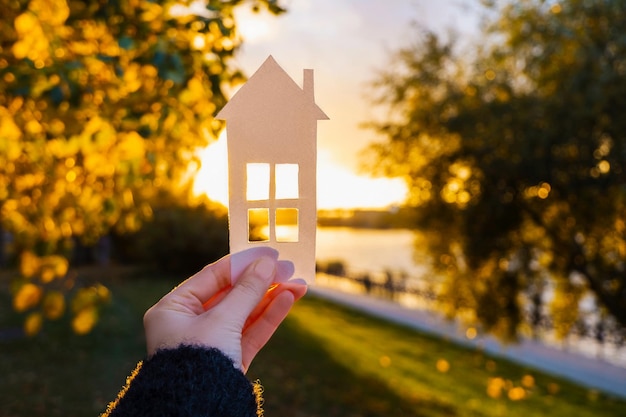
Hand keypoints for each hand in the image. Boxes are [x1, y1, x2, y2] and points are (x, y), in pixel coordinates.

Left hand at [143, 247, 306, 371]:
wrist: (195, 412)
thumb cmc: (196, 362)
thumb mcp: (222, 320)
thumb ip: (246, 290)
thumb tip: (266, 264)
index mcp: (173, 309)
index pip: (212, 276)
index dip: (242, 263)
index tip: (268, 254)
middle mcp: (189, 323)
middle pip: (232, 294)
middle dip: (262, 282)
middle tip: (288, 268)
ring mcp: (210, 342)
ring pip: (245, 313)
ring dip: (271, 298)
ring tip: (297, 284)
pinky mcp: (228, 360)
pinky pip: (250, 332)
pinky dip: (269, 317)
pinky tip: (288, 300)